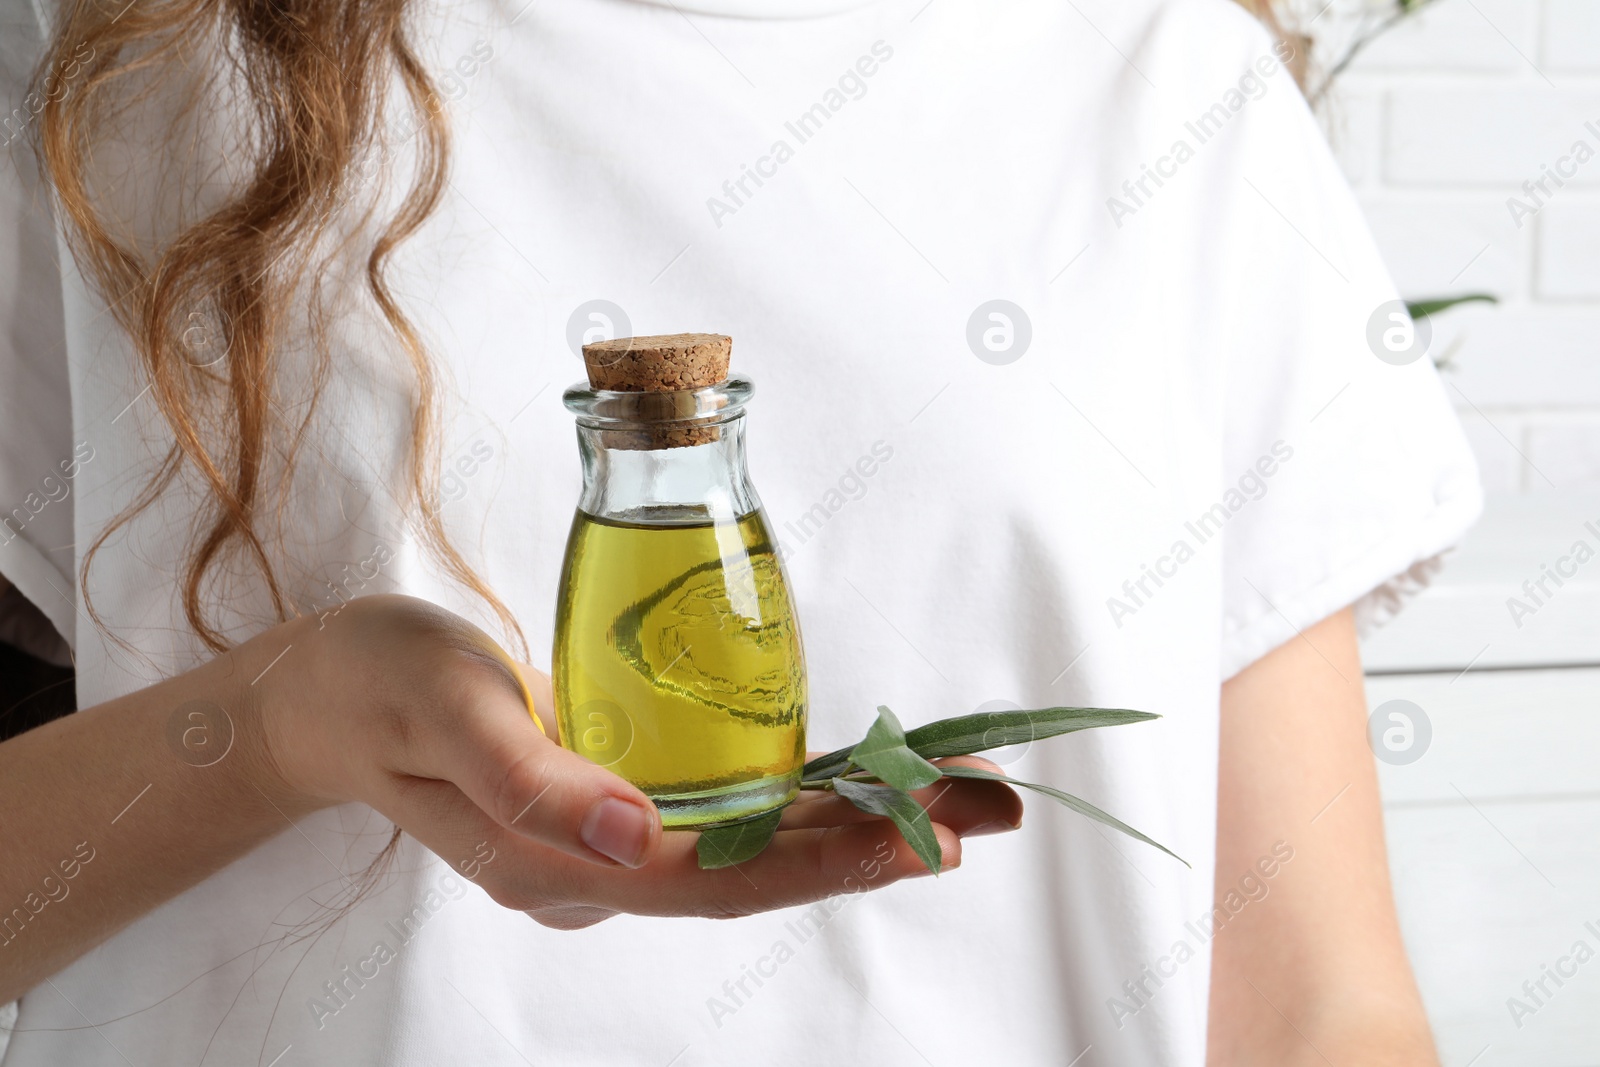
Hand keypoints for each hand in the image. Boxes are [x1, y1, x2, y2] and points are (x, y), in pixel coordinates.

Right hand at [259, 594, 1021, 928]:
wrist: (328, 692)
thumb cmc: (380, 682)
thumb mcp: (443, 708)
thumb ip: (530, 781)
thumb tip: (631, 838)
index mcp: (554, 860)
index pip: (716, 875)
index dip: (823, 857)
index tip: (922, 830)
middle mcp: (596, 868)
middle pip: (755, 869)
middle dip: (875, 840)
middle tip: (987, 803)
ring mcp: (609, 844)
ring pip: (751, 847)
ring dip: (855, 822)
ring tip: (954, 790)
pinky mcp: (617, 807)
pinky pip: (726, 816)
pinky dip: (802, 798)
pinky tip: (858, 780)